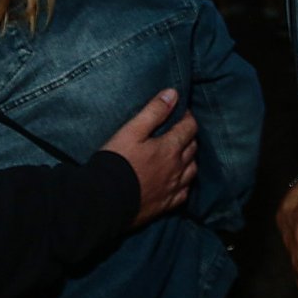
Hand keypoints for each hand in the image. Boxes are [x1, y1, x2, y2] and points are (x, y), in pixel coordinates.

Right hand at [102, 90, 198, 226]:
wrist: (104, 200)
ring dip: (189, 159)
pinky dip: (185, 183)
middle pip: (193, 147)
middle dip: (188, 136)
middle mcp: (177, 168)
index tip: (180, 112)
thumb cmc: (116, 162)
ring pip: (192, 170)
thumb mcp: (131, 130)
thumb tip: (173, 93)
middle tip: (178, 131)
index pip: (190, 127)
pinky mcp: (166, 204)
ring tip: (180, 154)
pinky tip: (177, 181)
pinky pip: (184, 192)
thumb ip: (154, 111)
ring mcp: (173, 188)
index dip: (187, 116)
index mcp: (170, 148)